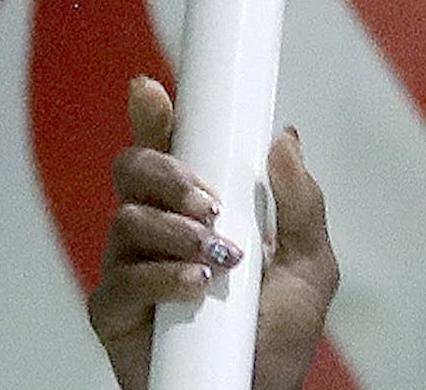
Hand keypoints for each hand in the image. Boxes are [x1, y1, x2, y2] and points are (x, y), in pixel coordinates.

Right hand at [87, 77, 338, 389]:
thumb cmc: (278, 337)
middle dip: (167, 173)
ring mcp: (130, 269)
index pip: (170, 149)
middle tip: (210, 202)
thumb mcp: (311, 266)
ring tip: (219, 257)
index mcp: (198, 208)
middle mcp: (157, 230)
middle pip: (132, 171)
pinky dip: (160, 277)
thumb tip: (285, 138)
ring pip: (126, 220)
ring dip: (175, 231)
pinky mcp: (114, 314)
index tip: (152, 90)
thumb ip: (302, 205)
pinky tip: (196, 287)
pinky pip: (119, 281)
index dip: (154, 116)